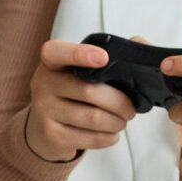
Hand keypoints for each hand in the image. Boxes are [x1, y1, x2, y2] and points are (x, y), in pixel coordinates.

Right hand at [25, 38, 136, 163]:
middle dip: (120, 103)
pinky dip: (108, 137)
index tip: (104, 58)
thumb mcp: (82, 71)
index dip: (81, 54)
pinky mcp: (50, 135)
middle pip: (89, 91)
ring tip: (122, 121)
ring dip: (117, 122)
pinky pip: (89, 138)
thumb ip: (110, 55)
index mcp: (51, 62)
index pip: (58, 52)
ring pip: (93, 118)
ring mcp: (43, 110)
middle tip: (130, 109)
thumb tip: (138, 42)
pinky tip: (111, 134)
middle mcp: (42, 83)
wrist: (45, 128)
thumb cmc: (73, 93)